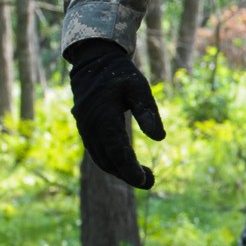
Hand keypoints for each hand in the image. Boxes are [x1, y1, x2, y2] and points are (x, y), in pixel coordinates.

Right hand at [67, 39, 164, 188]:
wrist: (93, 64)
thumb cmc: (120, 75)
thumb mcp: (138, 87)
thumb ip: (147, 111)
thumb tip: (160, 138)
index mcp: (103, 115)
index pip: (116, 148)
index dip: (129, 168)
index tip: (144, 181)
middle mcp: (90, 126)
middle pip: (108, 159)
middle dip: (128, 174)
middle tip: (150, 181)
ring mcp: (85, 130)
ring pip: (101, 159)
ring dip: (120, 171)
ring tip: (143, 177)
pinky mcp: (85, 131)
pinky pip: (97, 153)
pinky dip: (112, 163)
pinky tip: (127, 166)